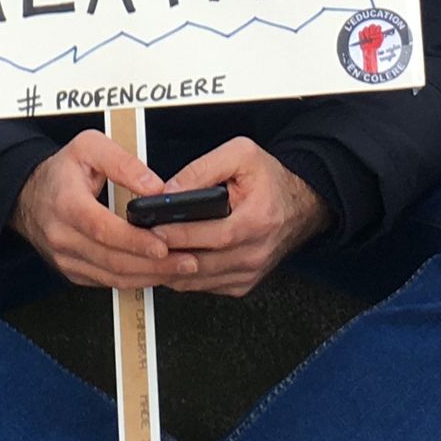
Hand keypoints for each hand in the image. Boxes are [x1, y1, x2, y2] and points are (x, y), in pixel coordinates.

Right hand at [9, 130, 199, 289]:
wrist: (29, 195)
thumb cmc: (62, 171)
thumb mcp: (90, 147)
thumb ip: (123, 162)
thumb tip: (154, 187)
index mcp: (67, 204)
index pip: (103, 229)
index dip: (135, 240)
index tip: (163, 244)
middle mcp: (63, 237)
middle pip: (113, 260)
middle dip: (154, 264)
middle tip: (187, 260)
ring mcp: (66, 258)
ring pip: (112, 277)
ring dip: (149, 276)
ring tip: (179, 268)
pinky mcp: (73, 271)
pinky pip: (106, 282)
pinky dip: (134, 280)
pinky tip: (156, 272)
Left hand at [152, 137, 333, 296]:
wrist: (300, 204)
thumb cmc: (270, 179)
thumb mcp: (241, 155)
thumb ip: (204, 168)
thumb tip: (170, 189)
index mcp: (257, 220)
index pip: (214, 235)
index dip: (182, 233)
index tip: (154, 228)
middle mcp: (255, 253)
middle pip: (203, 262)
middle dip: (168, 253)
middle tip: (140, 241)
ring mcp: (249, 272)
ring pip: (200, 280)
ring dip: (171, 269)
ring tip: (146, 252)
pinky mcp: (243, 283)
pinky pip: (206, 286)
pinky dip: (184, 276)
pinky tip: (168, 261)